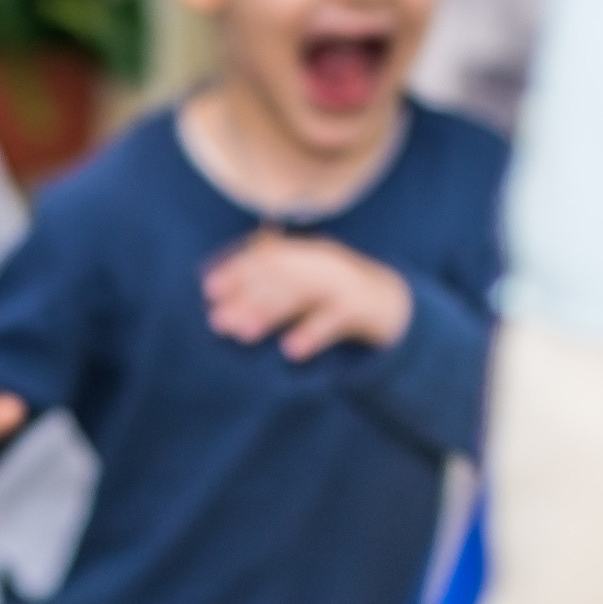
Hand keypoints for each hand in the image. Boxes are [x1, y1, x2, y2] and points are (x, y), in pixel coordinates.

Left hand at [203, 231, 412, 360]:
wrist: (393, 305)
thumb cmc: (332, 297)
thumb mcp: (301, 285)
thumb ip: (267, 288)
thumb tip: (217, 304)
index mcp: (307, 253)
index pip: (268, 255)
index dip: (238, 269)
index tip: (209, 289)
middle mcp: (325, 262)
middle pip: (282, 274)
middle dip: (247, 296)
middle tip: (218, 321)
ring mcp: (346, 283)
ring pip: (304, 293)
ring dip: (271, 312)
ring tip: (244, 334)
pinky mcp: (363, 308)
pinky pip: (334, 320)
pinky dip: (312, 333)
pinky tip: (291, 350)